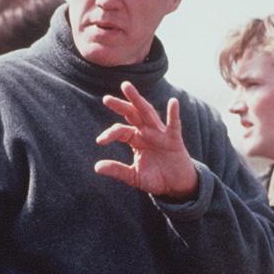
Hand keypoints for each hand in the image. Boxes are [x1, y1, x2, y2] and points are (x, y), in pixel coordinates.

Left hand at [95, 81, 197, 199]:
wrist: (176, 187)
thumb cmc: (156, 178)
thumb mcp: (134, 176)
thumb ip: (117, 170)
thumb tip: (96, 167)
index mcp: (136, 139)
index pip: (120, 131)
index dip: (109, 134)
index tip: (100, 141)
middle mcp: (147, 132)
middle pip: (132, 115)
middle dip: (120, 106)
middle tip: (106, 99)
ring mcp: (160, 134)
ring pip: (148, 113)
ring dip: (137, 100)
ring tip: (126, 87)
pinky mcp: (174, 141)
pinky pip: (174, 126)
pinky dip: (173, 114)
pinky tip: (173, 102)